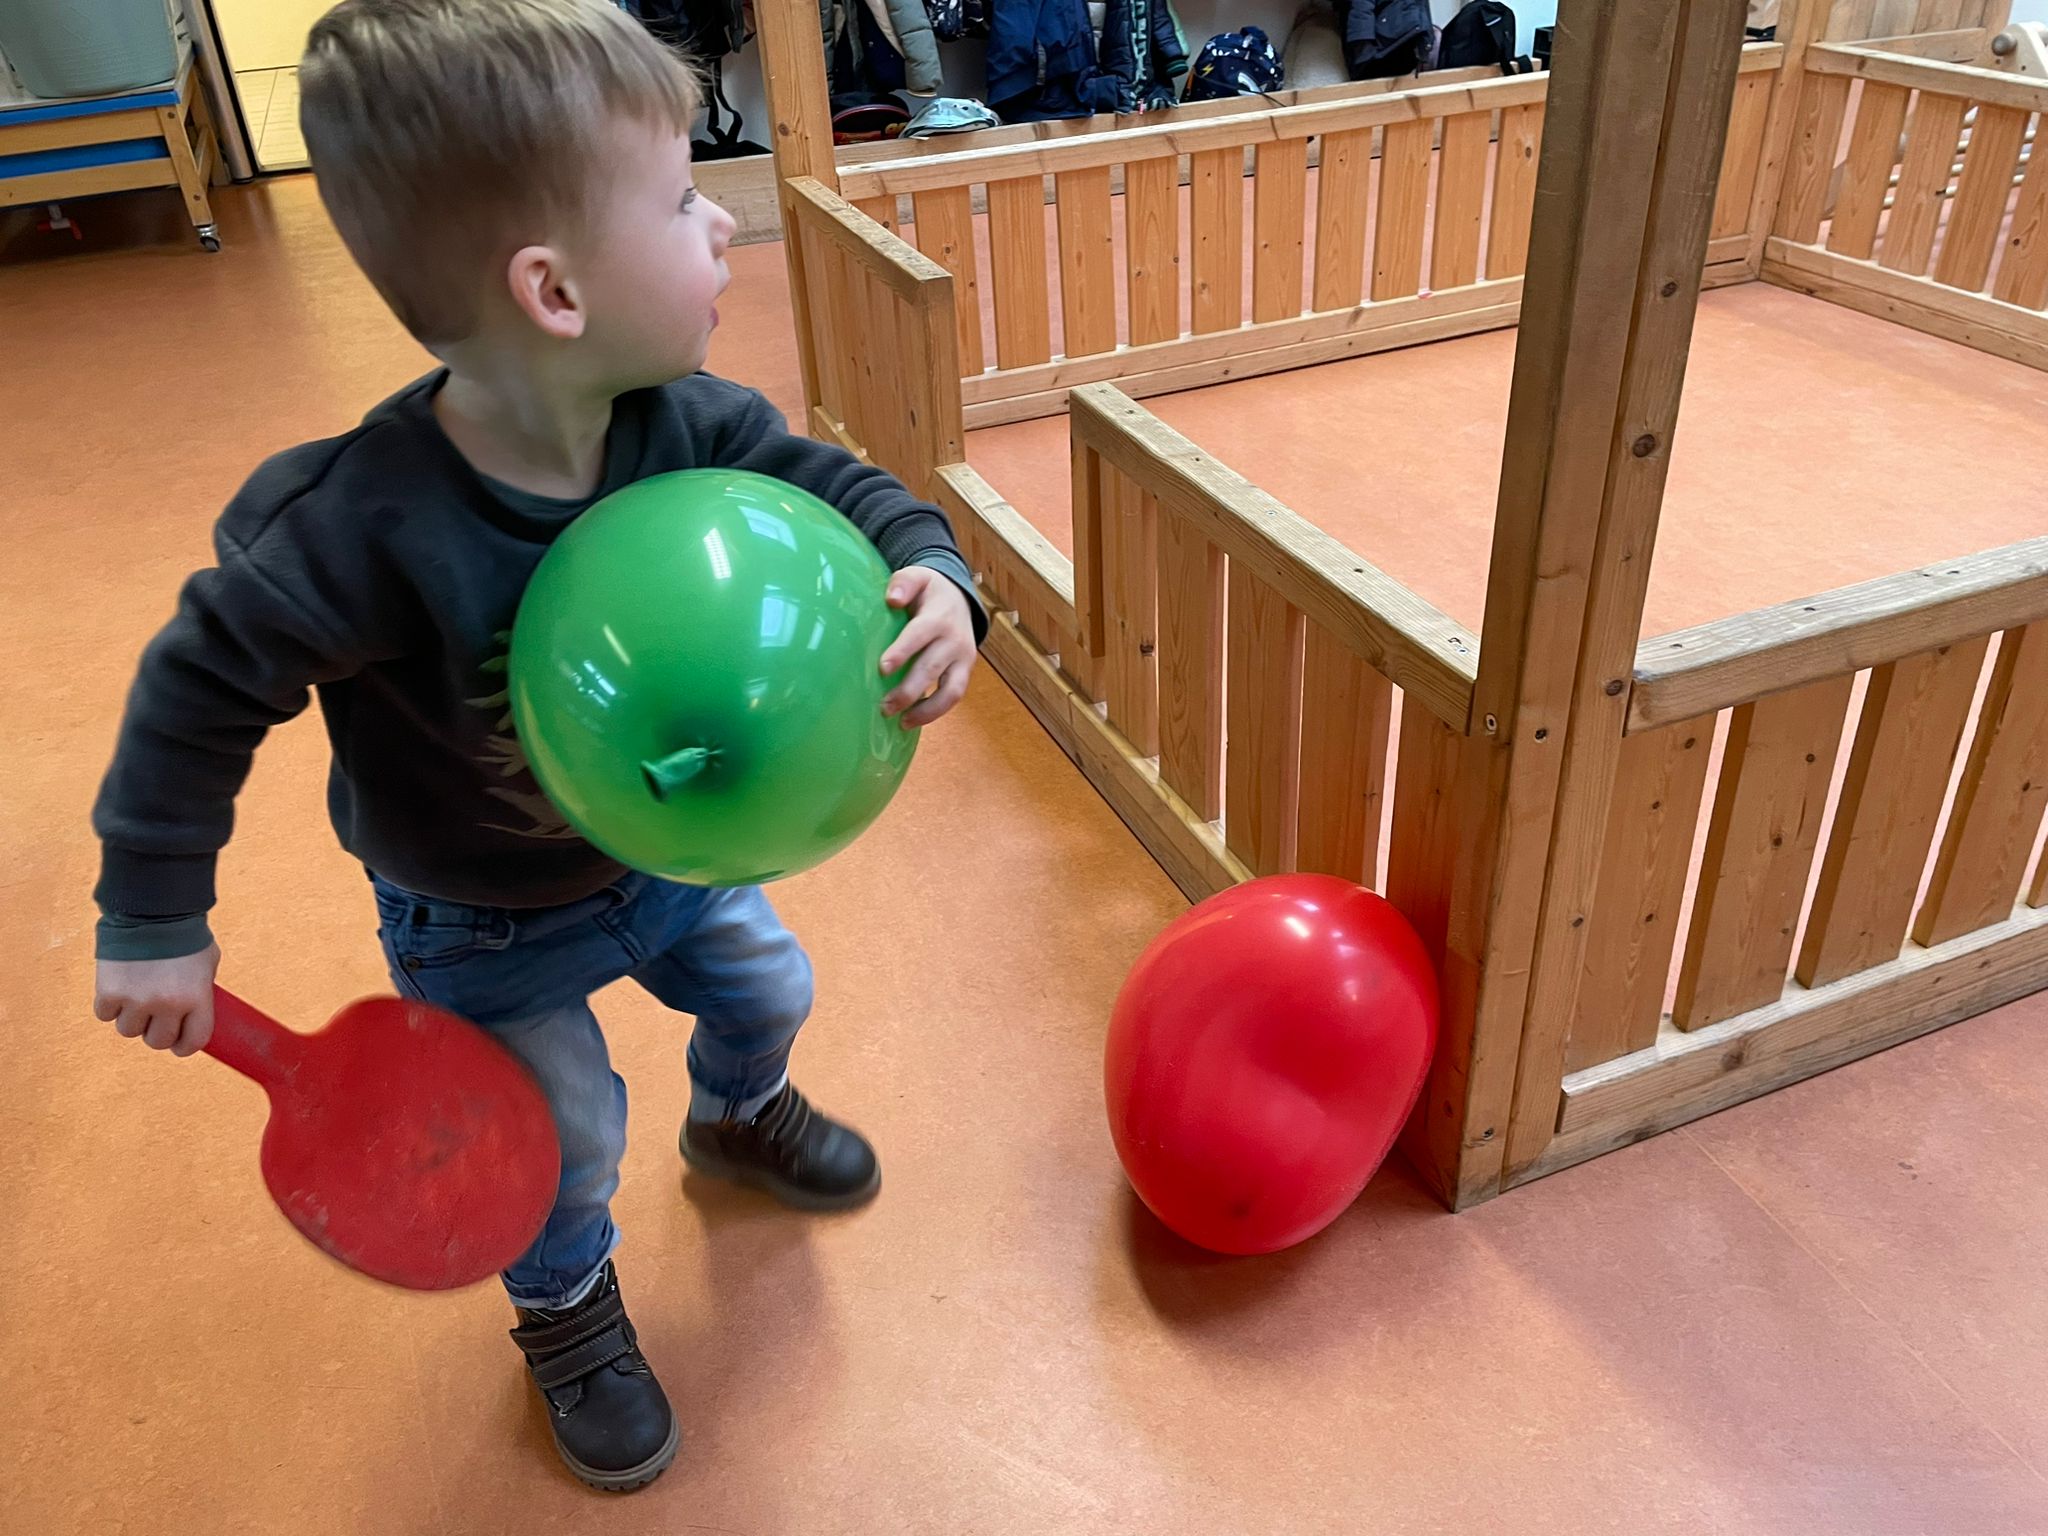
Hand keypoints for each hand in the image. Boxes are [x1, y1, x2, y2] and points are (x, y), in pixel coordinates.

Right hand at [94, 944, 220, 1056]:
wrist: (153, 910)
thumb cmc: (185, 936)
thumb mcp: (206, 966)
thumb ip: (199, 993)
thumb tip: (192, 1017)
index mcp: (196, 998)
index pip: (192, 1042)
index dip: (184, 1046)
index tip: (178, 1043)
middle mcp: (166, 1004)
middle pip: (157, 1041)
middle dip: (156, 1031)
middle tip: (155, 1015)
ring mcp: (136, 999)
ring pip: (128, 1031)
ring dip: (132, 1018)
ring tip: (137, 994)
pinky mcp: (108, 991)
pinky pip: (105, 1014)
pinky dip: (109, 1005)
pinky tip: (119, 987)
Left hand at [879, 567, 978, 727]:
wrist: (960, 598)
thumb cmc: (929, 591)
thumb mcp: (917, 576)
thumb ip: (903, 583)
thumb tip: (892, 599)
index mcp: (939, 616)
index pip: (920, 635)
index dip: (903, 651)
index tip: (883, 668)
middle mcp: (954, 640)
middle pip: (933, 668)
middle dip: (909, 690)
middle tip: (884, 706)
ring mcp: (963, 659)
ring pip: (951, 690)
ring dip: (927, 710)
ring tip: (901, 722)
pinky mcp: (965, 672)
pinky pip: (954, 696)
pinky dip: (935, 711)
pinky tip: (912, 720)